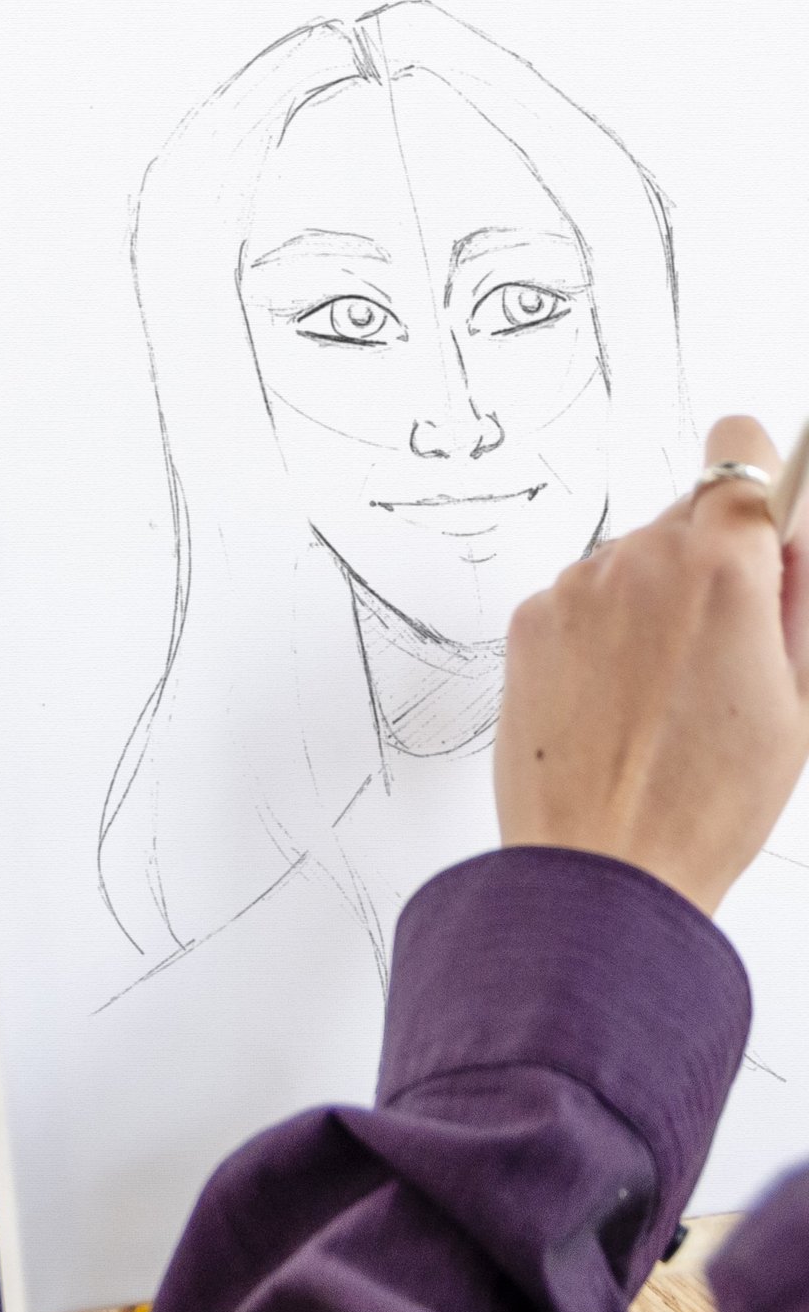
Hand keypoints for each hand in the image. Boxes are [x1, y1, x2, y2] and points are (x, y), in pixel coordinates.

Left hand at [495, 416, 808, 914]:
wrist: (605, 861)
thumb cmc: (708, 797)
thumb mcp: (797, 693)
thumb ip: (790, 597)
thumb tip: (785, 537)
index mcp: (723, 565)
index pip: (741, 449)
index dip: (758, 477)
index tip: (763, 514)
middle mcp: (639, 558)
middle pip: (685, 517)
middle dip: (710, 560)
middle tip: (724, 644)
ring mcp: (575, 588)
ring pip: (629, 562)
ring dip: (650, 600)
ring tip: (665, 691)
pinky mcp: (529, 621)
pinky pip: (579, 600)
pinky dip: (599, 632)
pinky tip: (614, 699)